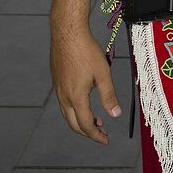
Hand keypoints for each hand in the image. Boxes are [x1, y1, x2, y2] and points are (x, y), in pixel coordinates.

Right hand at [50, 22, 120, 143]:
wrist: (67, 33)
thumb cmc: (86, 50)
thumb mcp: (103, 73)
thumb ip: (109, 96)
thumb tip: (115, 115)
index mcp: (76, 97)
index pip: (85, 125)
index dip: (96, 135)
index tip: (106, 140)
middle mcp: (64, 96)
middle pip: (74, 124)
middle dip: (88, 132)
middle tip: (102, 133)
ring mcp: (58, 90)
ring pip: (68, 115)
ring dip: (81, 121)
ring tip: (96, 120)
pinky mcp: (56, 82)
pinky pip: (64, 104)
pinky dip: (75, 110)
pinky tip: (85, 102)